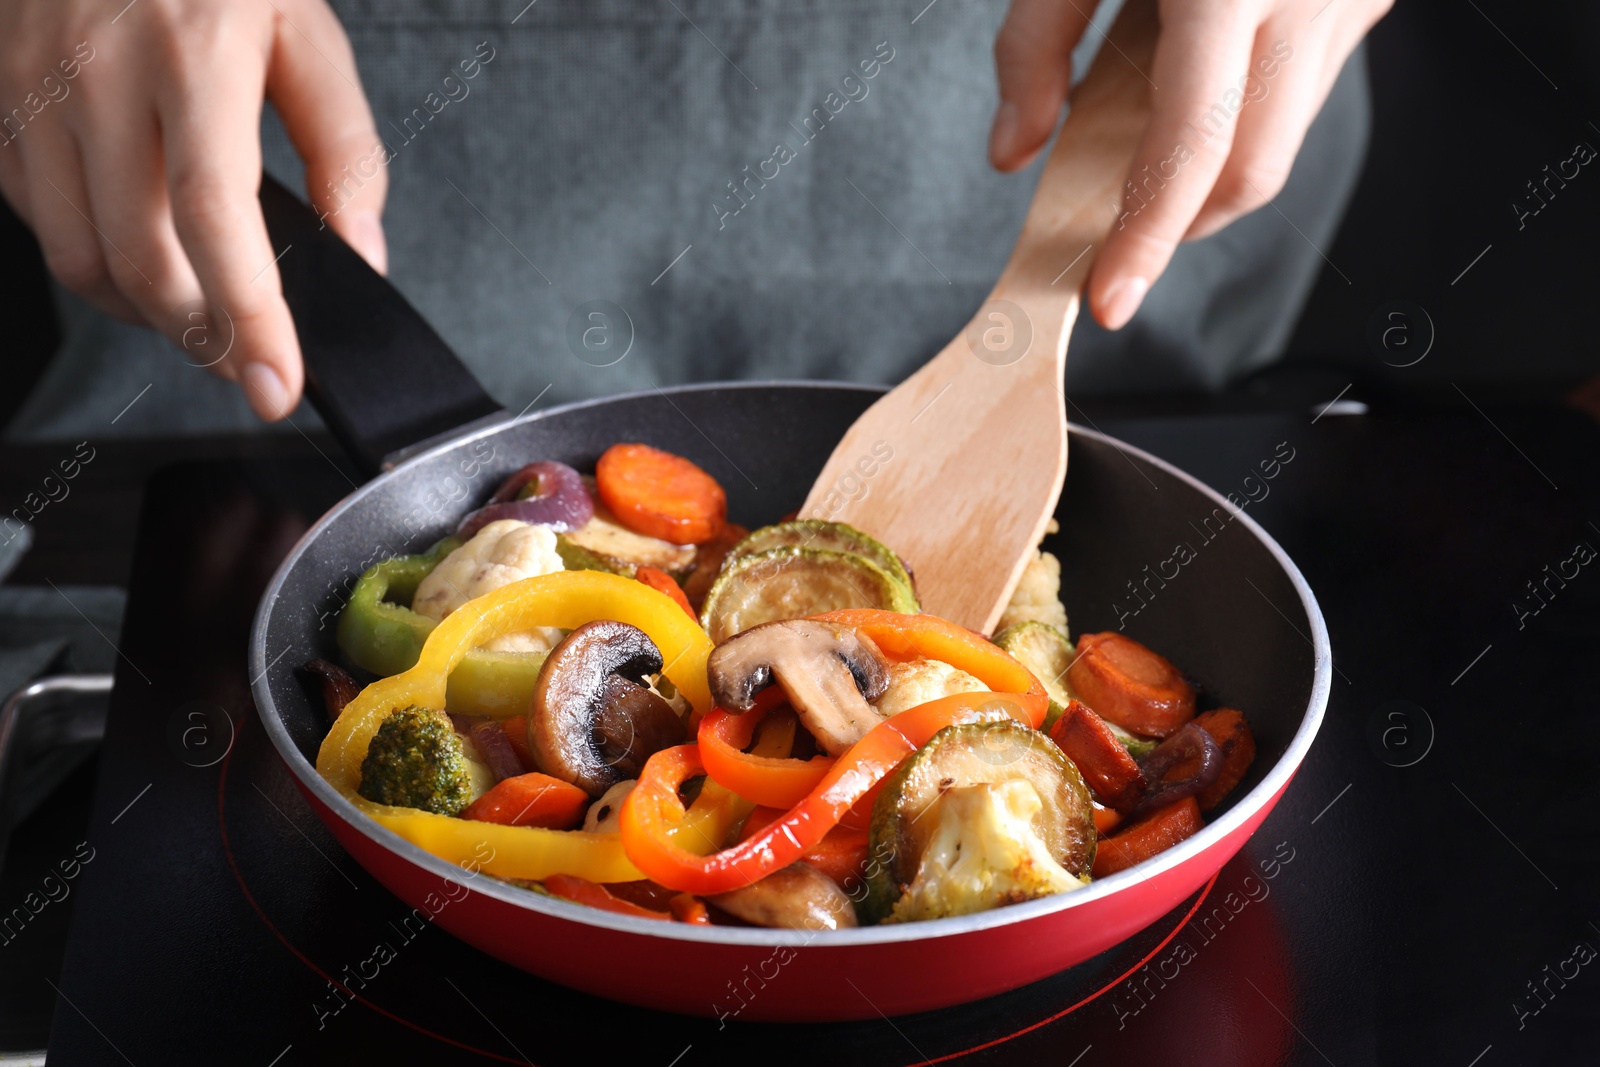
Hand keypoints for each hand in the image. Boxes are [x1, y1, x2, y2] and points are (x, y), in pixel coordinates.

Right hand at [0, 0, 386, 420]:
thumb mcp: (305, 31)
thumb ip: (344, 149)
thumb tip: (362, 254)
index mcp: (193, 52)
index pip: (217, 219)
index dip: (251, 319)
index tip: (276, 386)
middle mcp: (97, 71)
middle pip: (141, 260)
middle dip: (203, 336)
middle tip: (249, 356)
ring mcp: (30, 86)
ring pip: (77, 257)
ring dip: (147, 313)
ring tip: (204, 314)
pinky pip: (37, 218)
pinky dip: (93, 261)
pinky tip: (142, 250)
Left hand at [989, 0, 1390, 328]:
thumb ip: (1034, 47)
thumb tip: (1011, 153)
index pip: (1192, 148)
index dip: (1147, 238)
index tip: (1107, 301)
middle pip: (1252, 171)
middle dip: (1178, 223)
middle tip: (1114, 233)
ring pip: (1281, 140)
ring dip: (1206, 169)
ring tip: (1145, 127)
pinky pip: (1297, 92)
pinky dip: (1236, 115)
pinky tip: (1193, 75)